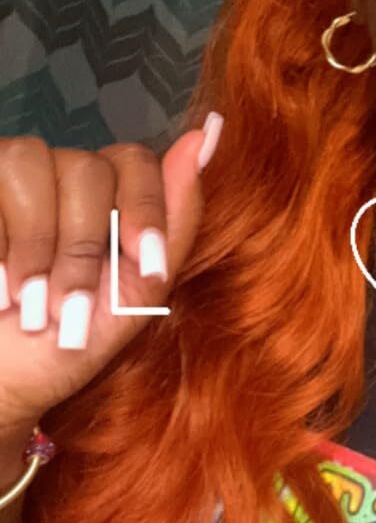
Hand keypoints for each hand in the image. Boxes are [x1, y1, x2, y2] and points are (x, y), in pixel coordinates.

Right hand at [0, 114, 222, 440]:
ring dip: (36, 242)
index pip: (134, 160)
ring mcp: (6, 181)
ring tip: (27, 302)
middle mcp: (53, 178)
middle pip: (87, 168)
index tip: (143, 263)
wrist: (0, 387)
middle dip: (82, 246)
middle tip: (68, 305)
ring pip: (30, 161)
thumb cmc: (63, 345)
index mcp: (102, 199)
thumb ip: (175, 219)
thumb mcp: (136, 292)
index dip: (144, 207)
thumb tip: (209, 134)